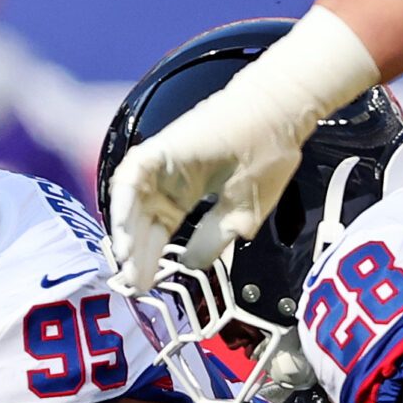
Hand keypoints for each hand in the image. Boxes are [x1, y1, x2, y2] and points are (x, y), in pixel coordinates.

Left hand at [106, 80, 309, 294]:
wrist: (278, 115)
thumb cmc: (267, 156)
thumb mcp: (242, 214)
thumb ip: (213, 241)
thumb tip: (190, 265)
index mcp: (188, 197)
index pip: (160, 236)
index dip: (153, 262)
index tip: (149, 287)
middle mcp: (170, 184)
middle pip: (143, 226)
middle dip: (138, 257)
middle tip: (133, 285)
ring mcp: (162, 167)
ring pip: (132, 206)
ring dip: (127, 235)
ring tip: (128, 264)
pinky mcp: (159, 150)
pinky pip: (130, 178)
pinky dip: (123, 204)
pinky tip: (124, 231)